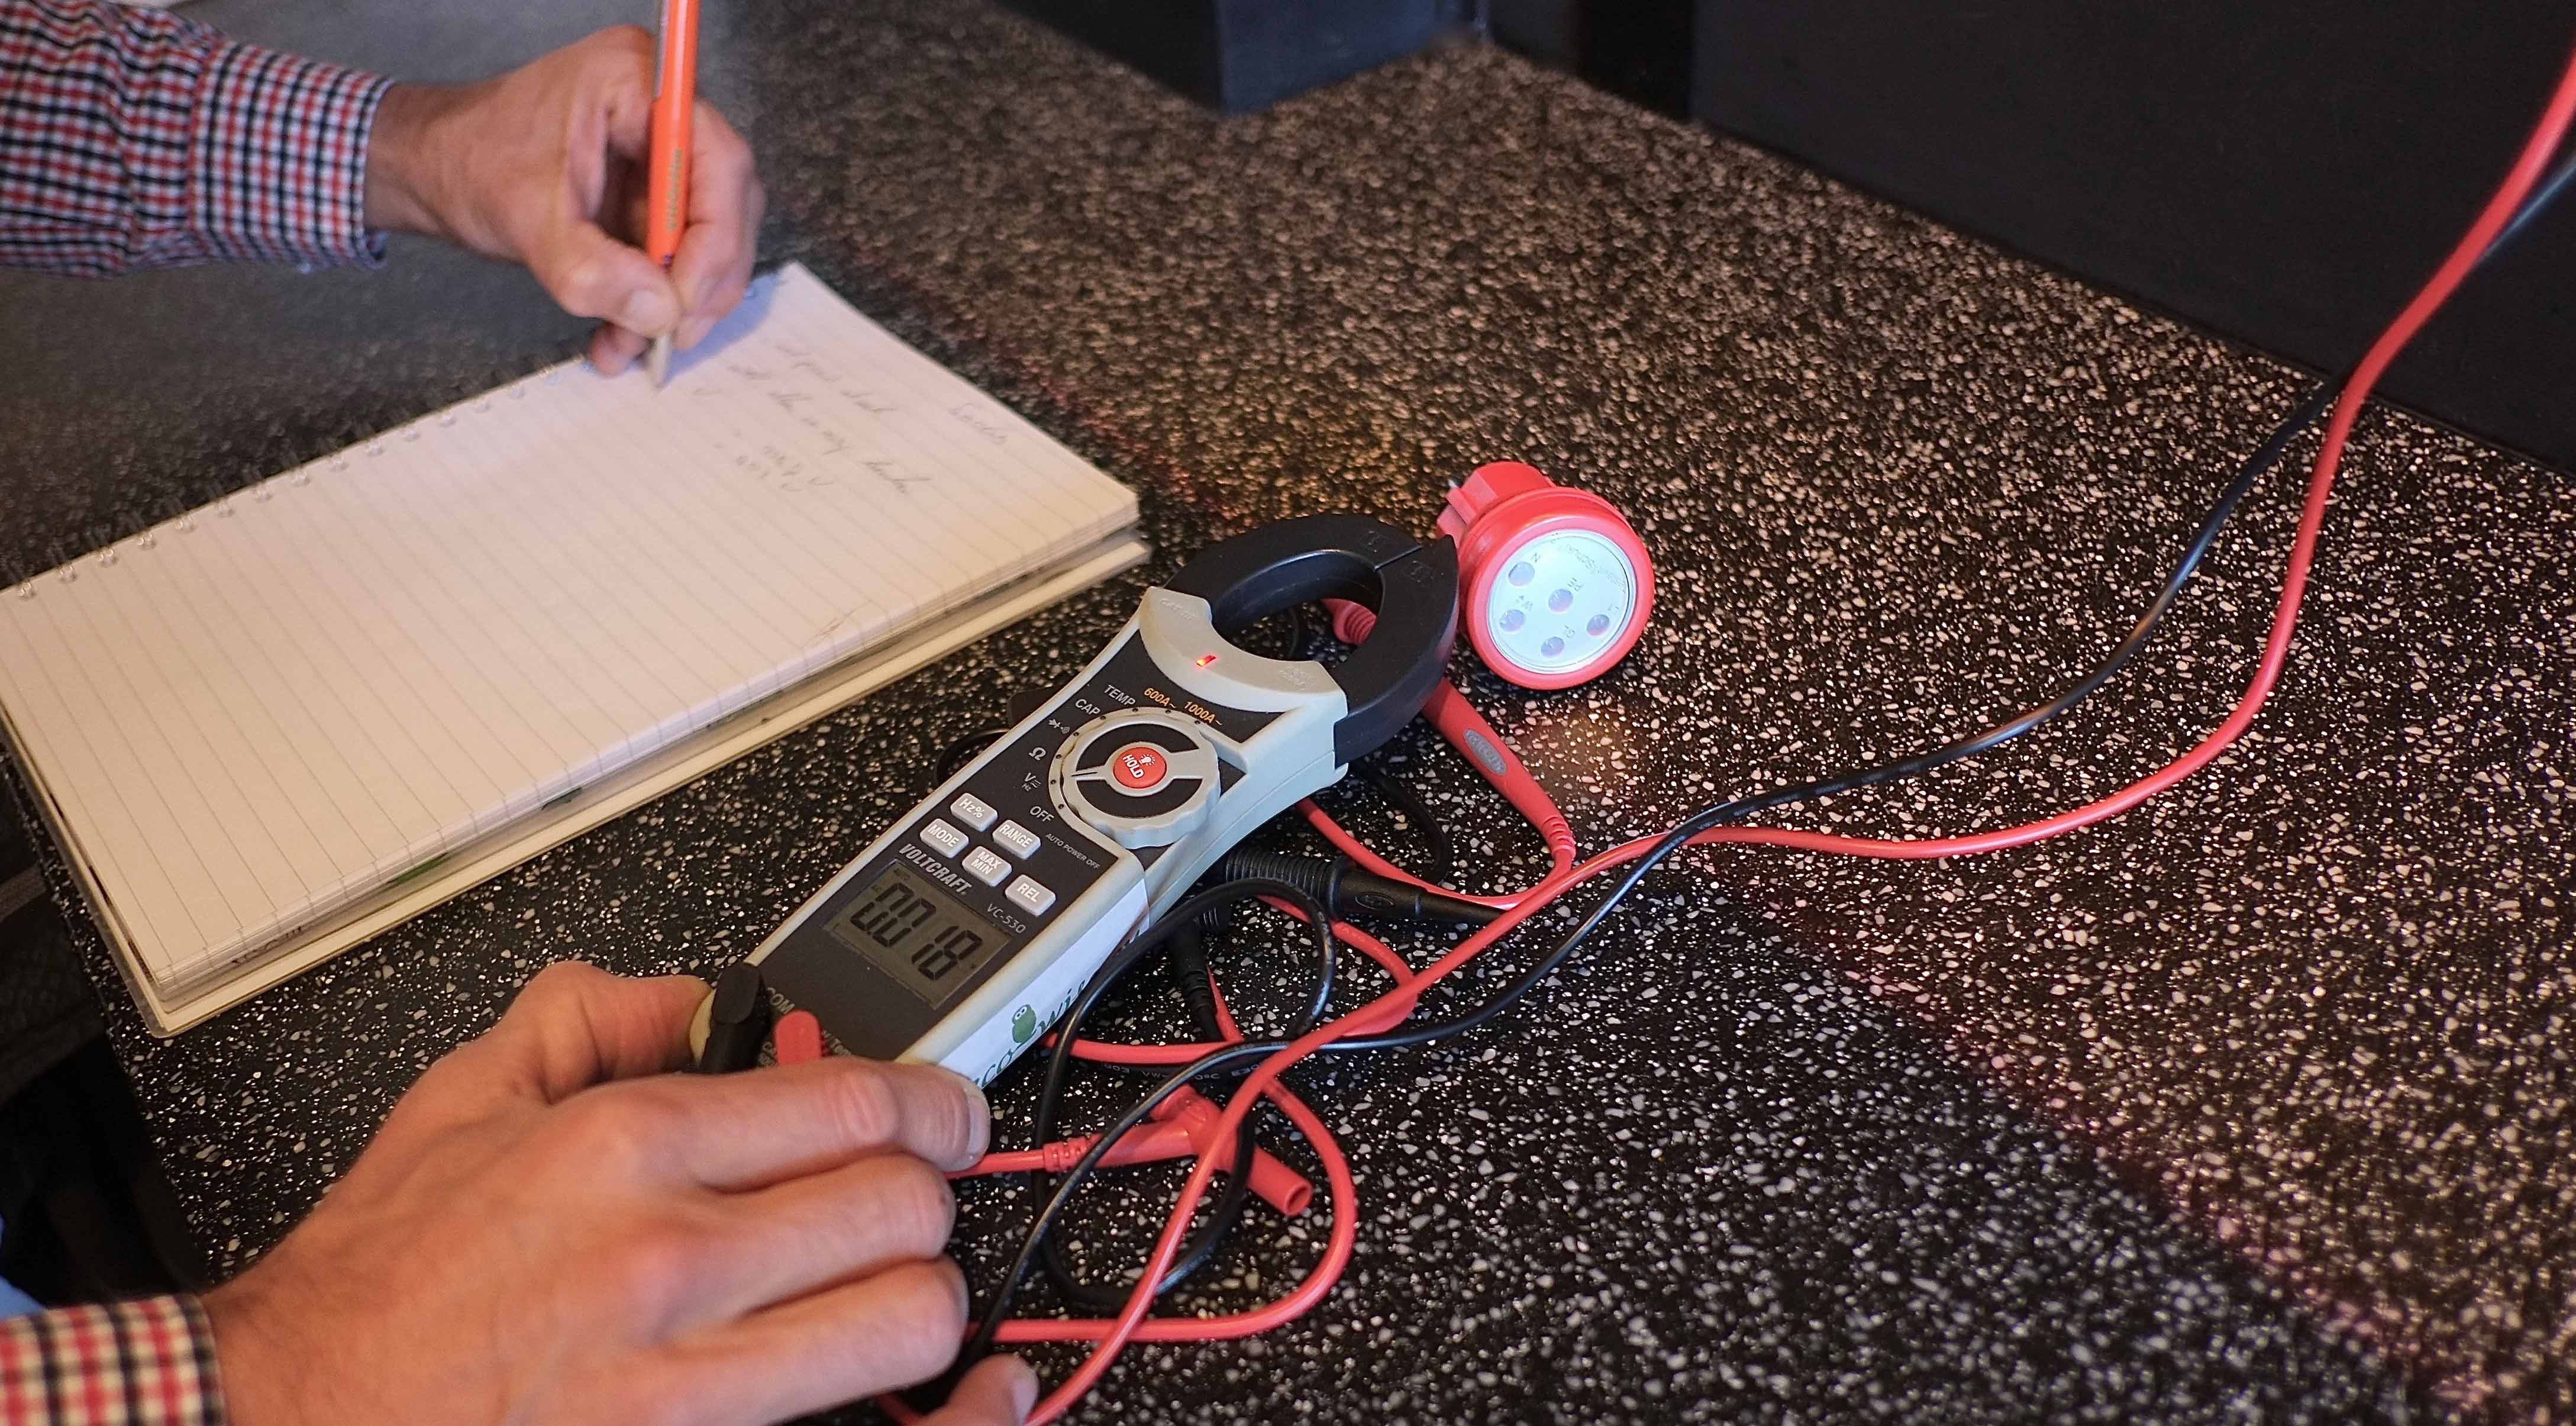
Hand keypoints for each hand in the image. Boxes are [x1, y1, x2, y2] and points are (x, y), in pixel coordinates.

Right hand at [203, 962, 1035, 1425]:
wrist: (293, 1410)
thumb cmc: (378, 1276)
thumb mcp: (465, 1095)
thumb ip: (592, 1013)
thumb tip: (696, 994)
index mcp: (627, 1145)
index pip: (858, 1101)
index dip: (933, 1103)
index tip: (944, 1114)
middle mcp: (668, 1255)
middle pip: (904, 1204)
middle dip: (925, 1192)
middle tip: (906, 1194)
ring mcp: (682, 1372)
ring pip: (908, 1318)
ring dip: (918, 1293)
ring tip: (887, 1283)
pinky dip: (944, 1418)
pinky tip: (964, 1398)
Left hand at [362, 27, 764, 373]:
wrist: (431, 169)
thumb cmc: (468, 163)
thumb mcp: (529, 219)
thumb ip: (594, 269)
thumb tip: (660, 312)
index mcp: (633, 82)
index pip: (716, 161)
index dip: (715, 238)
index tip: (685, 301)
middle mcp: (659, 110)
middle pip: (724, 201)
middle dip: (702, 278)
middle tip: (674, 332)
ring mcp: (657, 152)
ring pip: (706, 236)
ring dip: (677, 301)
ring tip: (636, 344)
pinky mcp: (648, 191)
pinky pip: (674, 252)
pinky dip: (652, 300)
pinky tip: (623, 334)